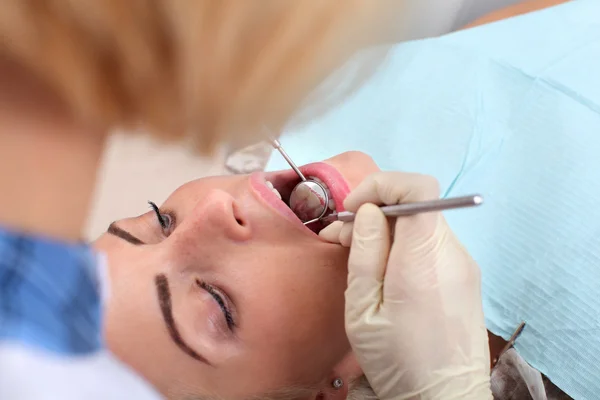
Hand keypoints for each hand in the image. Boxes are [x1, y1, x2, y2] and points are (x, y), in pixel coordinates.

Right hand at [320, 172, 490, 398]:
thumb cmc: (398, 360)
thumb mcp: (363, 310)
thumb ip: (365, 254)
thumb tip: (370, 210)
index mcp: (425, 259)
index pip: (418, 188)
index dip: (382, 185)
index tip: (353, 210)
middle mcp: (453, 253)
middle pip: (416, 204)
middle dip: (374, 210)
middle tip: (342, 238)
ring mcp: (464, 264)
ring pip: (421, 223)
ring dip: (386, 229)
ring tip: (356, 255)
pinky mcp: (465, 276)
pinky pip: (430, 244)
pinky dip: (403, 244)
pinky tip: (383, 269)